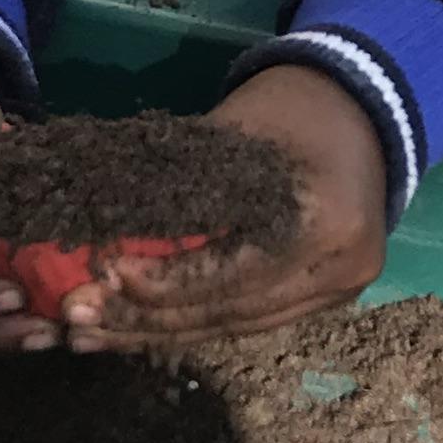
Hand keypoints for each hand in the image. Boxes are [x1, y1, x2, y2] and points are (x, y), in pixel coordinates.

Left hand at [57, 62, 389, 352]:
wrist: (364, 105)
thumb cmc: (287, 108)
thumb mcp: (231, 135)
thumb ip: (178, 191)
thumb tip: (98, 237)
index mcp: (322, 220)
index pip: (231, 270)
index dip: (162, 281)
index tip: (101, 278)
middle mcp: (341, 268)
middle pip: (230, 312)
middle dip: (147, 320)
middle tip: (78, 323)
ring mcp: (341, 289)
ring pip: (237, 327)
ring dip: (161, 333)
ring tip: (95, 337)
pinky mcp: (330, 297)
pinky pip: (252, 321)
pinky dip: (195, 324)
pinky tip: (142, 330)